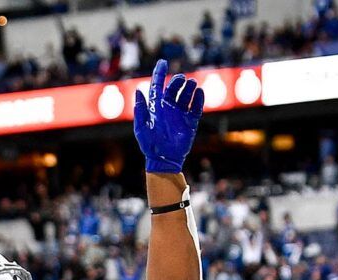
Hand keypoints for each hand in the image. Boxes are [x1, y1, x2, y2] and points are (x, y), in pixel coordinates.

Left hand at [132, 58, 204, 174]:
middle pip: (174, 89)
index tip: (162, 62)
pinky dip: (199, 99)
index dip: (159, 73)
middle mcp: (168, 108)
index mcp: (156, 107)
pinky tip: (199, 93)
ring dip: (189, 88)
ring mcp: (180, 114)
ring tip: (191, 84)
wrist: (163, 159)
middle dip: (177, 82)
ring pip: (186, 96)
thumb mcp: (141, 128)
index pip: (158, 86)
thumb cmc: (149, 145)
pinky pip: (196, 108)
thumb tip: (139, 91)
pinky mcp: (190, 122)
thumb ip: (140, 110)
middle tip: (181, 79)